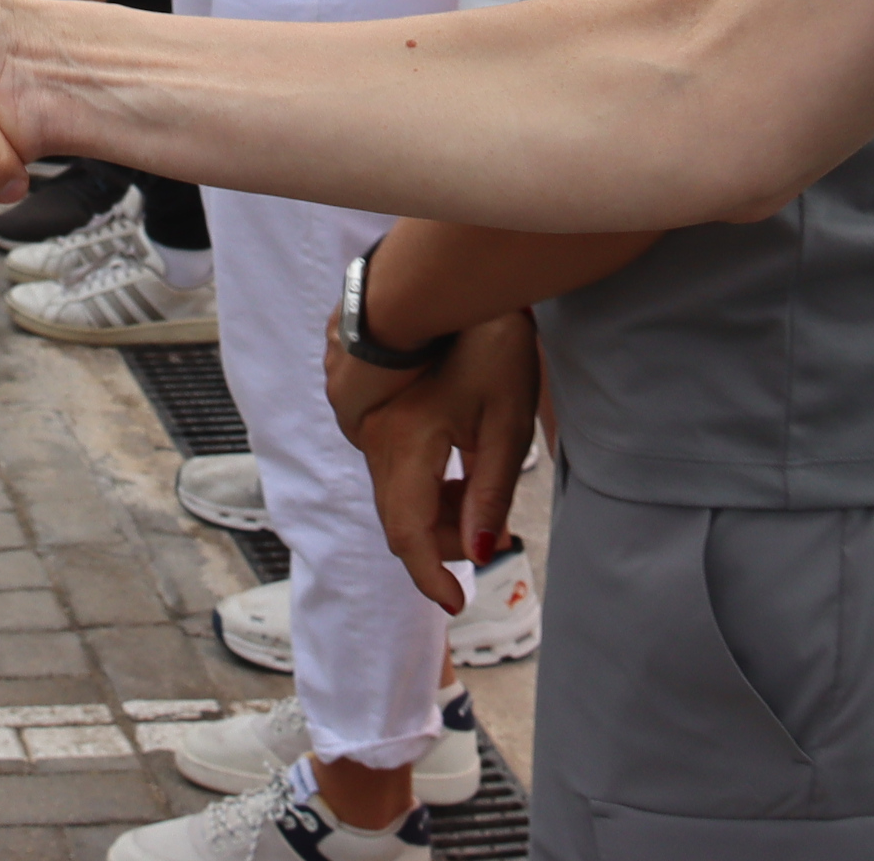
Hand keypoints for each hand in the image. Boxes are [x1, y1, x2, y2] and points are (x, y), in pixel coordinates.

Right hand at [324, 307, 542, 619]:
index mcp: (406, 444)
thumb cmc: (487, 340)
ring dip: (435, 504)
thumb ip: (492, 491)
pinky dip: (424, 474)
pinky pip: (390, 457)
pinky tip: (458, 451)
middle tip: (494, 537)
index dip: (429, 576)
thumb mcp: (506, 420)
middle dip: (443, 540)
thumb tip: (485, 551)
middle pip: (400, 515)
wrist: (452, 269)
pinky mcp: (368, 400)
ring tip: (484, 487)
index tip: (456, 603)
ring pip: (394, 487)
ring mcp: (367, 416)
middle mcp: (374, 435)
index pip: (408, 534)